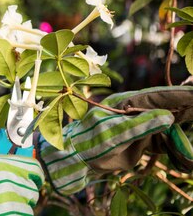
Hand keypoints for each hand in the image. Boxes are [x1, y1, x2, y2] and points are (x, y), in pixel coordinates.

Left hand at [39, 86, 192, 194]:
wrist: (75, 159)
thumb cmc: (89, 143)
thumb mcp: (115, 134)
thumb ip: (141, 126)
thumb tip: (168, 117)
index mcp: (127, 103)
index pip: (159, 97)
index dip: (179, 97)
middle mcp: (134, 111)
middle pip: (166, 112)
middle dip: (183, 114)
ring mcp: (137, 125)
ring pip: (165, 128)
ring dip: (178, 137)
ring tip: (188, 152)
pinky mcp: (138, 140)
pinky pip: (160, 142)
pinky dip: (171, 148)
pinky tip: (183, 156)